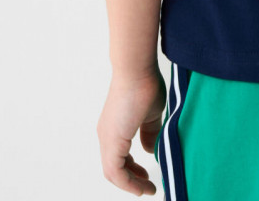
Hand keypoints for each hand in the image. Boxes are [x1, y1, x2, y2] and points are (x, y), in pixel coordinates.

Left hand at [97, 66, 166, 195]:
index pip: (119, 158)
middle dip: (132, 180)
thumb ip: (149, 133)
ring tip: (147, 189)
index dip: (132, 170)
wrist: (137, 69)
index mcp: (115, 128)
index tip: (147, 176)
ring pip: (113, 172)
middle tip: (147, 186)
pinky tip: (142, 185)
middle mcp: (107, 134)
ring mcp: (107, 137)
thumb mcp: (151, 114)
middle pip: (114, 169)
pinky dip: (128, 181)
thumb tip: (149, 150)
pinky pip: (116, 171)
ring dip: (130, 183)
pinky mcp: (112, 140)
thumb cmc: (145, 84)